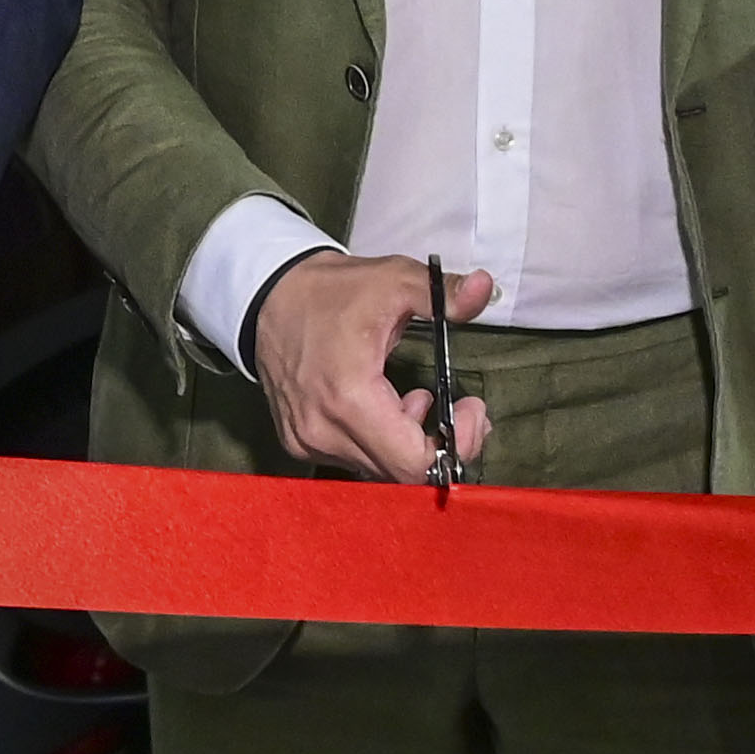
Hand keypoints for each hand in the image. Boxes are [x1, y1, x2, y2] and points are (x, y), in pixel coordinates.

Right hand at [244, 249, 495, 483]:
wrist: (268, 296)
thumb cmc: (332, 291)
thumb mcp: (393, 280)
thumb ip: (441, 292)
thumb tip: (486, 288)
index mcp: (350, 397)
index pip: (413, 463)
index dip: (455, 445)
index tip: (469, 410)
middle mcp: (324, 430)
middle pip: (402, 474)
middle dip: (442, 445)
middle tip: (458, 411)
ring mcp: (308, 441)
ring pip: (380, 470)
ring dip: (409, 444)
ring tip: (416, 401)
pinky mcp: (299, 443)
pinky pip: (356, 460)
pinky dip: (381, 443)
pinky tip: (385, 408)